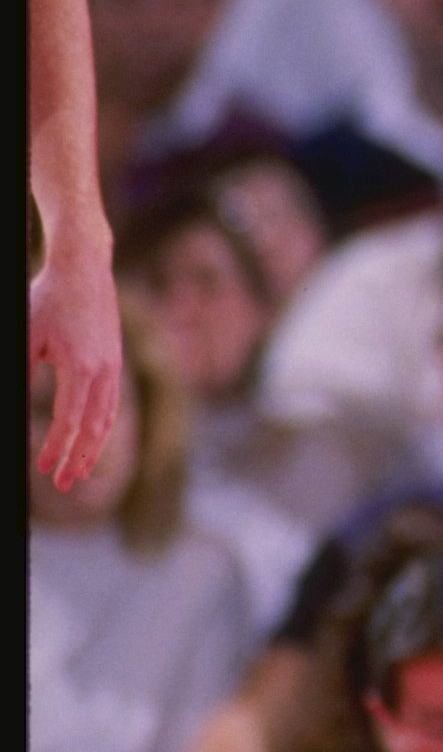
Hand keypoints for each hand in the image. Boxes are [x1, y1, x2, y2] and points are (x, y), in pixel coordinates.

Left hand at [28, 236, 120, 490]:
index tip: (44, 470)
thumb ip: (24, 373)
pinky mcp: (116, 361)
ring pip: (108, 418)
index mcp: (81, 367)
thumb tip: (17, 406)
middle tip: (65, 484)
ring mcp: (114, 366)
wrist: (85, 267)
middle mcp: (104, 371)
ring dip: (94, 448)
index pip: (68, 421)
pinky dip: (103, 427)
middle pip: (94, 428)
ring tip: (82, 471)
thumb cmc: (50, 298)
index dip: (55, 448)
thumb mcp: (27, 336)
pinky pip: (112, 403)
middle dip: (79, 459)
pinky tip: (93, 438)